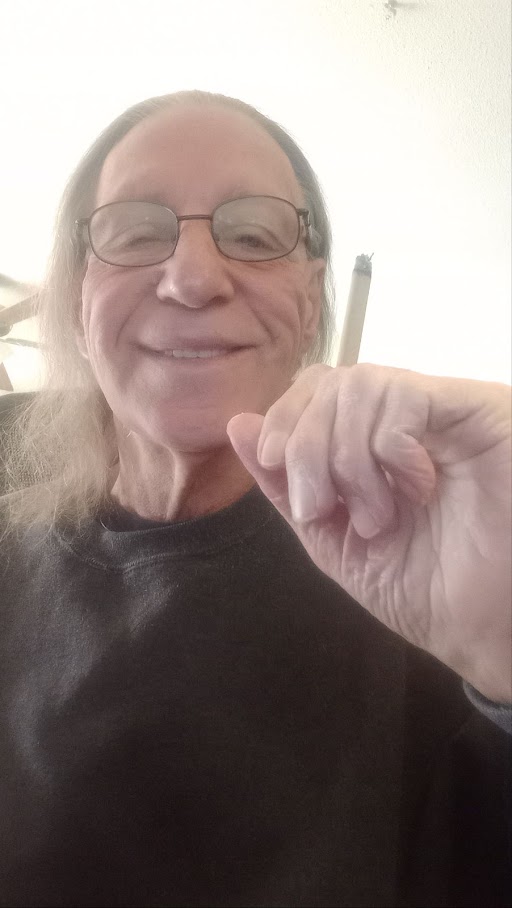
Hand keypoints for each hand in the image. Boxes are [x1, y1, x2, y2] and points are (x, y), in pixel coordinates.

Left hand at [226, 364, 511, 703]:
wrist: (478, 627)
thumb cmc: (418, 586)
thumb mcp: (330, 537)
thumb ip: (284, 483)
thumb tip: (238, 423)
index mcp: (369, 441)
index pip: (313, 387)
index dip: (282, 418)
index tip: (273, 464)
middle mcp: (404, 417)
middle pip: (329, 381)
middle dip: (305, 444)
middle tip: (322, 506)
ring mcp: (439, 410)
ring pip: (360, 384)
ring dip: (347, 457)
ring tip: (374, 514)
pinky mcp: (474, 410)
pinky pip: (405, 396)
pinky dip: (387, 447)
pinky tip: (414, 487)